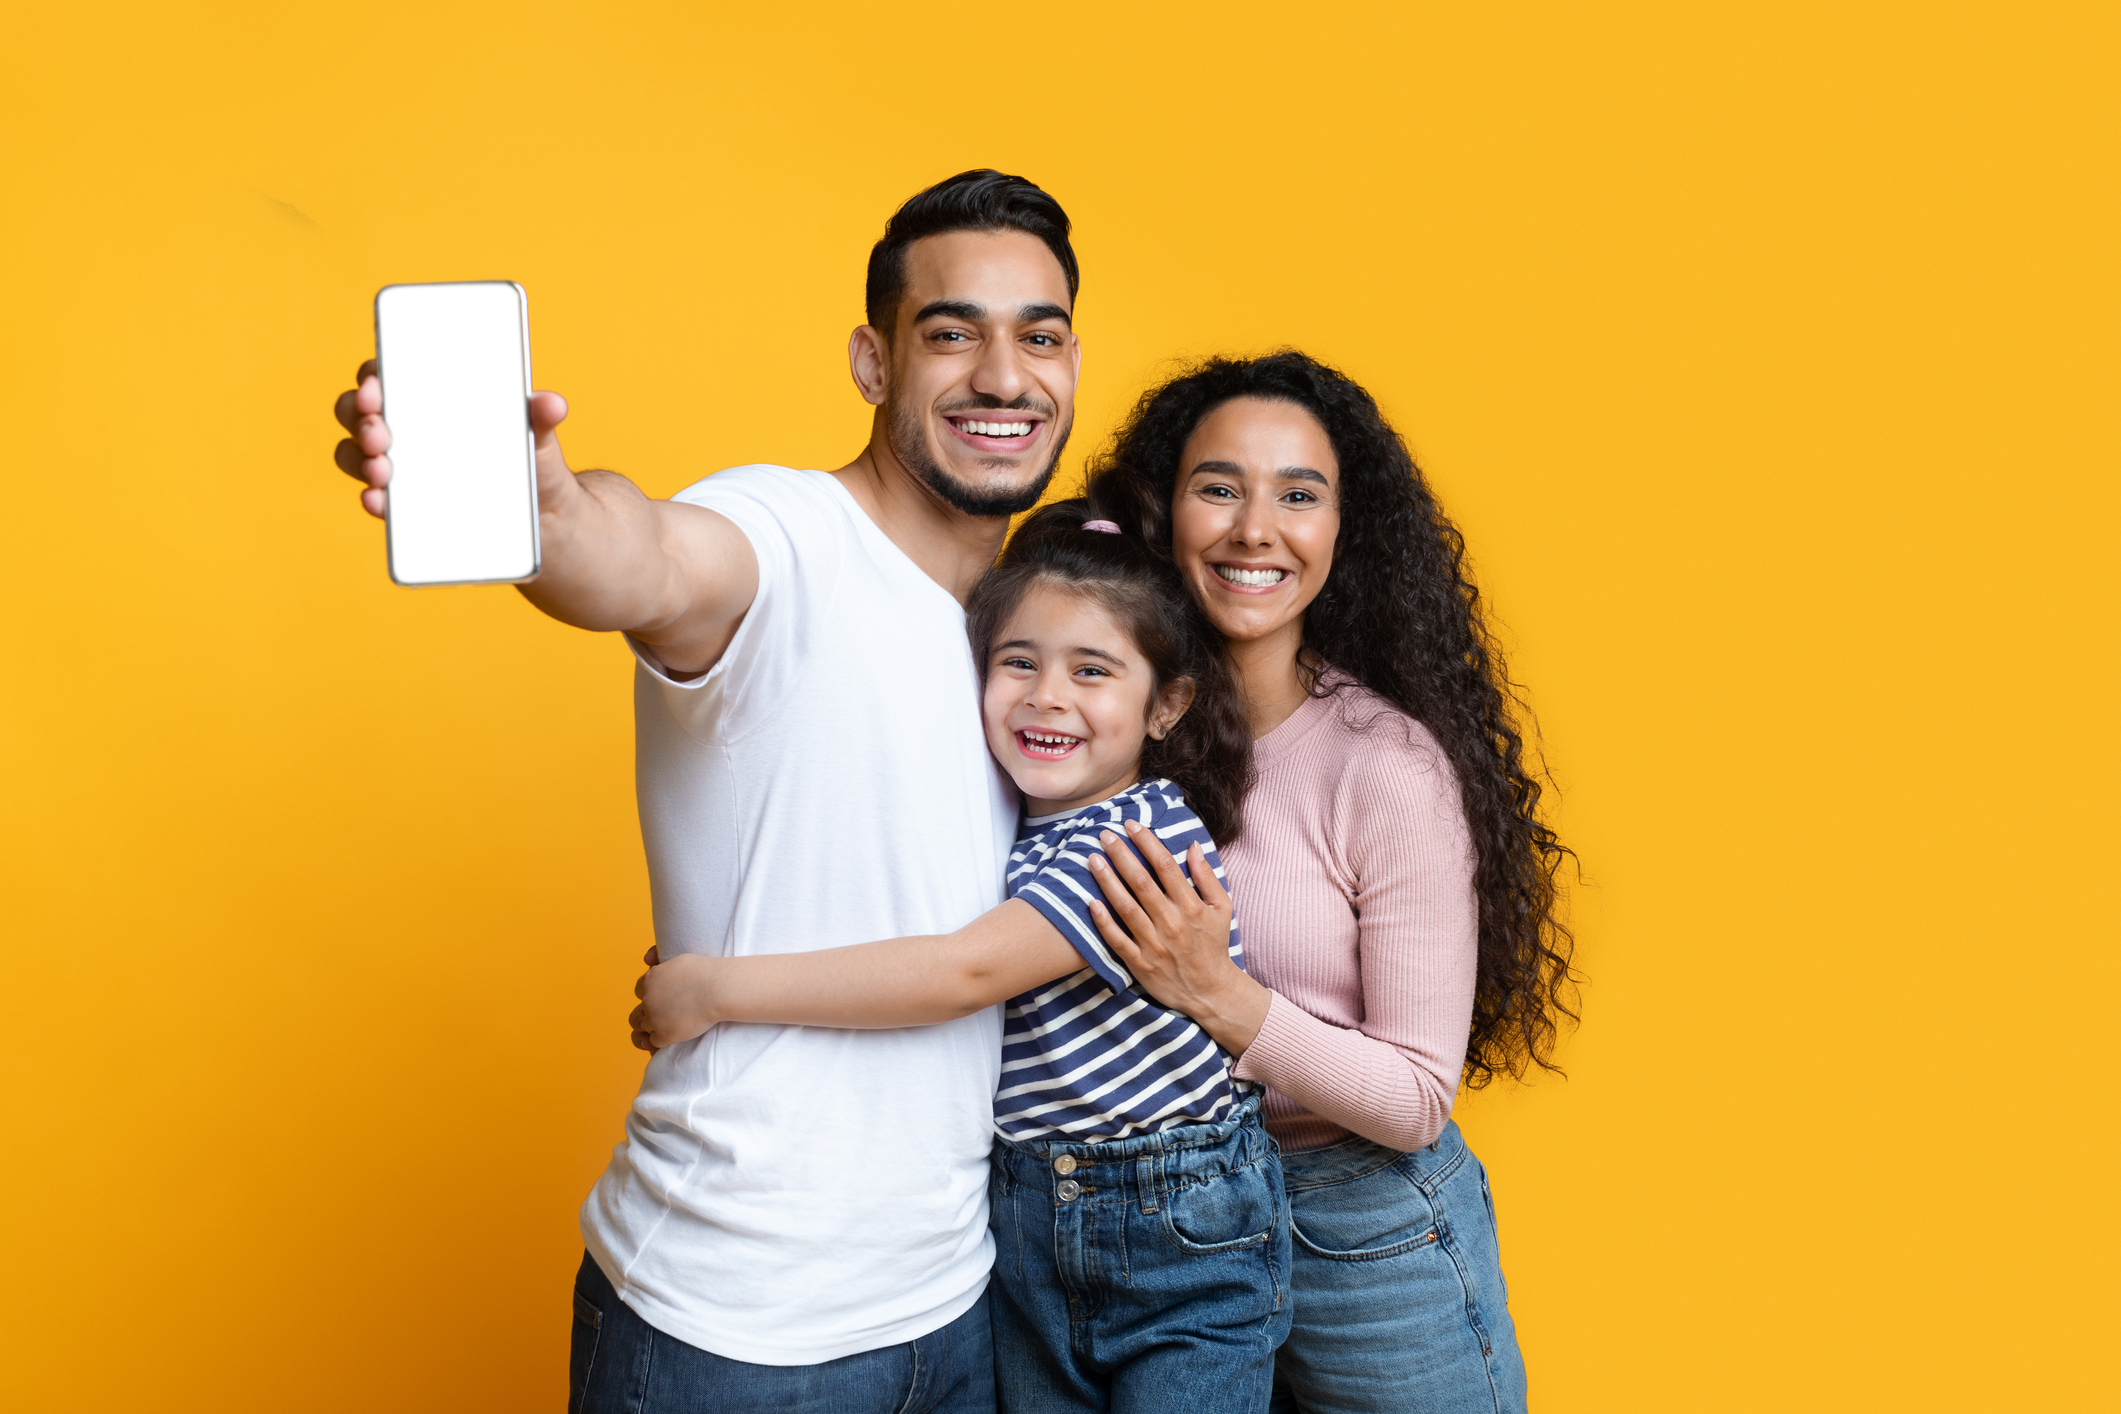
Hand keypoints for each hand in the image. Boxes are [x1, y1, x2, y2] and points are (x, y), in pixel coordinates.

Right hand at [332, 358, 570, 518]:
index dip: (372, 375)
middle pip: (360, 410)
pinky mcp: (404, 504)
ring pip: (356, 453)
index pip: (388, 372)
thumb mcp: (538, 438)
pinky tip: (380, 502)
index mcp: (431, 395)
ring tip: (382, 470)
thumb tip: (553, 403)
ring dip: (359, 459)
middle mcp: (406, 425)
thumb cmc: (531, 461)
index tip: (376, 385)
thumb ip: (540, 419)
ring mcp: (399, 464)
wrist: (544, 519)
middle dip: (361, 418)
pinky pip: (376, 498)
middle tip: (380, 434)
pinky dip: (374, 500)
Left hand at [628, 945, 722, 1052]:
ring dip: (655, 1027)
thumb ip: (660, 962)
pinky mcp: (664, 1035)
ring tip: (672, 1025)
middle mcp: (647, 999)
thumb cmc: (703, 971)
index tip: (665, 997)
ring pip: (645, 1027)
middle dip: (651, 1012)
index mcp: (649, 980)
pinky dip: (663, 1040)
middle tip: (670, 1012)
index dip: (651, 994)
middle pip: (640, 1010)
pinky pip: (655, 1042)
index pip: (639, 990)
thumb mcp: (677, 959)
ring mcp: (654, 1018)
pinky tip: (675, 1034)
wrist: (719, 989)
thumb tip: (646, 959)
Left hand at [1085, 820, 1270, 1055]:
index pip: (1165, 866)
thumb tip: (1192, 845)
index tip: (1132, 824)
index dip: (1146, 842)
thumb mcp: (1221, 908)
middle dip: (1121, 854)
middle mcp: (1171, 922)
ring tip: (1092, 859)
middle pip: (1141, 882)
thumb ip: (1207, 876)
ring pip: (1125, 907)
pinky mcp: (1140, 963)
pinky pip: (1117, 939)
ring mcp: (1154, 944)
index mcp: (1190, 906)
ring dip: (1107, 881)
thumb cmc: (1214, 945)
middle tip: (1104, 834)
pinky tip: (1090, 902)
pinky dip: (1103, 921)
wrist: (1211, 991)